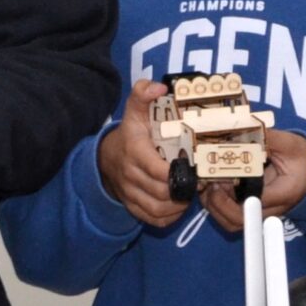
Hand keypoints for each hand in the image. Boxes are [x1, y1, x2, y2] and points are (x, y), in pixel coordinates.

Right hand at [96, 80, 185, 227]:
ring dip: (178, 206)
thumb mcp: (134, 110)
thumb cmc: (130, 133)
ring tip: (190, 194)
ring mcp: (130, 192)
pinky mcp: (132, 206)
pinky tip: (177, 206)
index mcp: (134, 151)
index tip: (193, 169)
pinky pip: (152, 219)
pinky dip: (168, 217)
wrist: (106, 157)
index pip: (157, 170)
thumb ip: (143, 94)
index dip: (177, 173)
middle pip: (161, 192)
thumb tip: (159, 86)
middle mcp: (130, 174)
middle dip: (183, 190)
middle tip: (199, 182)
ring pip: (158, 209)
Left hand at [204, 132, 305, 231]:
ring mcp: (261, 213)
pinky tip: (210, 188)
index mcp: (285, 192)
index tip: (221, 178)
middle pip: (241, 220)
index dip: (233, 194)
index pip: (256, 202)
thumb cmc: (302, 159)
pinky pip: (231, 218)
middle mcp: (272, 209)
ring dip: (214, 206)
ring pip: (233, 223)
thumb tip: (244, 128)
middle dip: (219, 203)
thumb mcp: (290, 144)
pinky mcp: (252, 211)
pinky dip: (216, 207)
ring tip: (206, 184)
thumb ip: (269, 137)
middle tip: (210, 181)